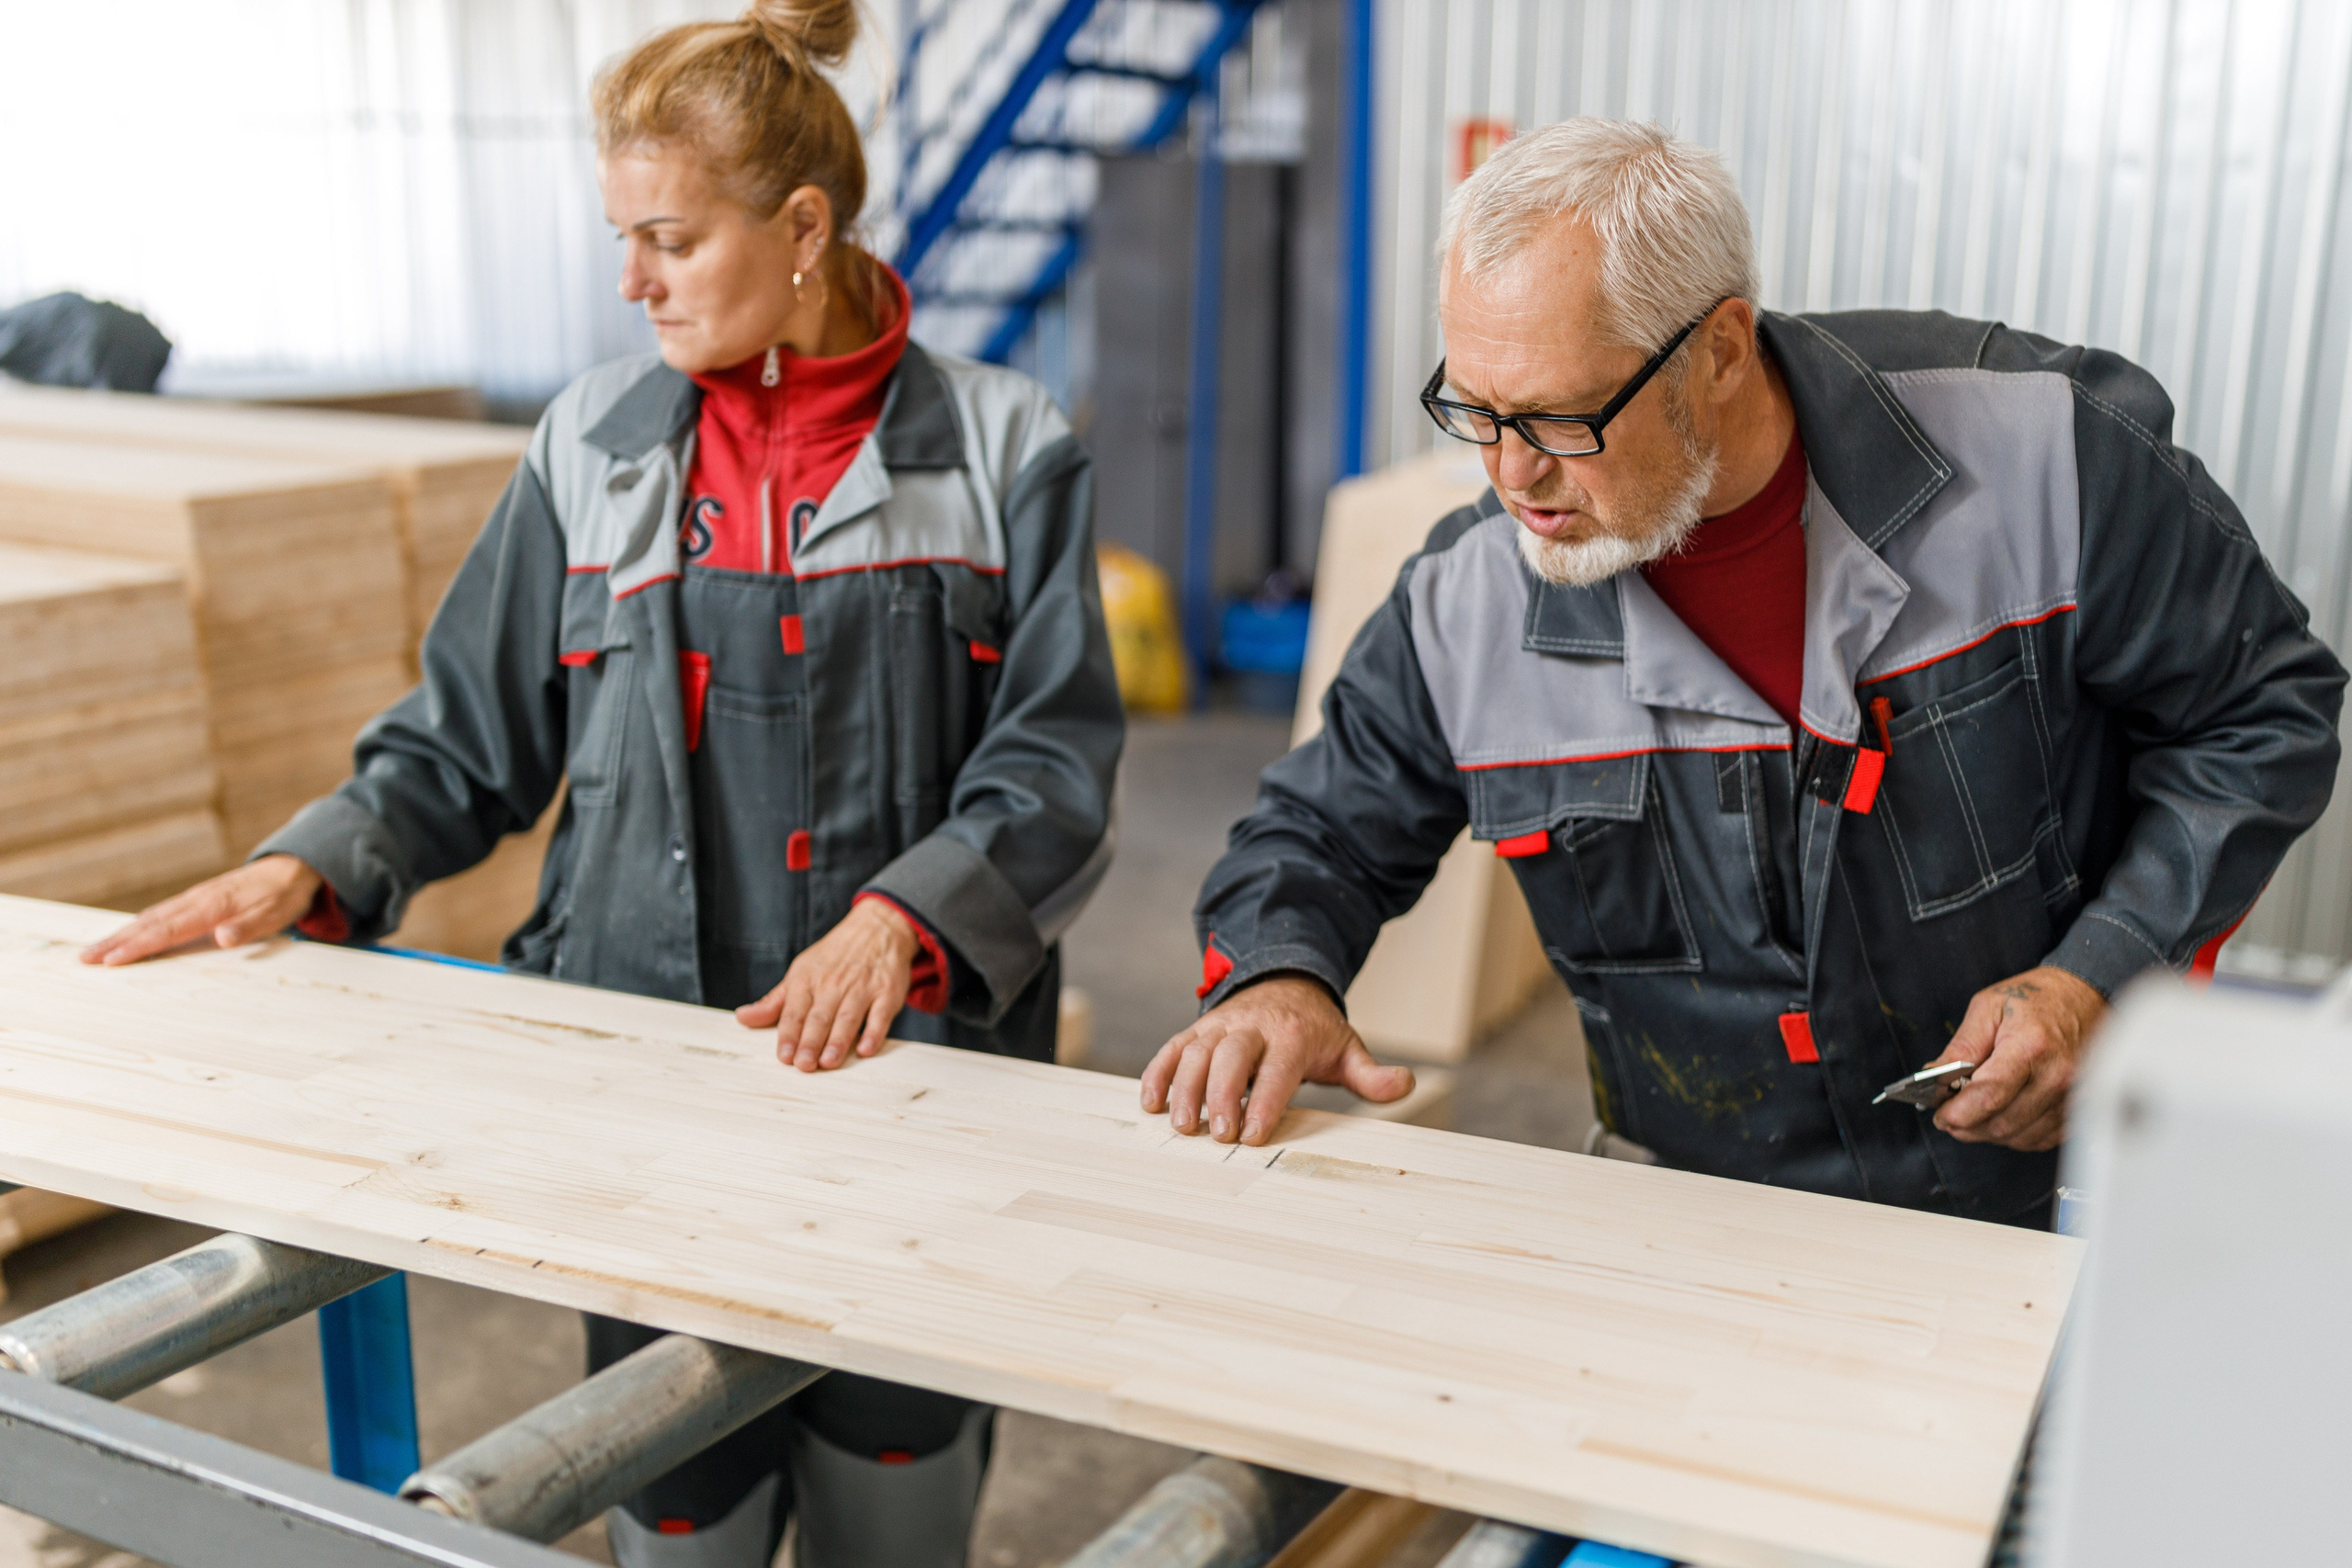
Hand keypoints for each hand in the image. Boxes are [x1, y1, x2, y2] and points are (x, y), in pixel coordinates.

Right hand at [77, 856, 323, 966]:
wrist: (291, 868)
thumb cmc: (283, 896)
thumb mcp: (276, 914)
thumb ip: (249, 926)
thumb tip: (223, 937)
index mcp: (213, 907)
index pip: (169, 930)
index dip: (139, 946)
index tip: (113, 960)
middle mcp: (197, 900)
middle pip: (150, 924)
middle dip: (116, 942)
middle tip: (85, 959)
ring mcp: (194, 898)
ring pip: (150, 918)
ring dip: (121, 934)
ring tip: (93, 951)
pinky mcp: (196, 899)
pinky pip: (160, 914)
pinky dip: (138, 925)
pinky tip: (126, 934)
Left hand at [738, 899, 916, 1071]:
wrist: (876, 929)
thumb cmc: (834, 957)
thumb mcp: (800, 971)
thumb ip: (774, 1001)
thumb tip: (743, 1018)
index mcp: (807, 980)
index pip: (794, 1011)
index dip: (789, 1034)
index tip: (784, 1056)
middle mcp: (833, 984)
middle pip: (820, 1017)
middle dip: (811, 1041)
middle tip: (804, 1065)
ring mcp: (862, 989)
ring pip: (847, 1018)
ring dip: (838, 1040)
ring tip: (829, 1062)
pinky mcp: (886, 994)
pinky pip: (880, 1015)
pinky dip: (874, 1032)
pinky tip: (866, 1049)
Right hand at [1140, 974, 1412, 1145]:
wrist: (1283, 981)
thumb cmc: (1314, 1030)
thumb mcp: (1347, 1047)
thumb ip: (1371, 1074)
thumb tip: (1402, 1085)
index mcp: (1292, 1034)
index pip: (1277, 1068)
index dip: (1265, 1101)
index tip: (1255, 1134)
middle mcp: (1252, 1026)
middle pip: (1231, 1057)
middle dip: (1221, 1095)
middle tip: (1218, 1134)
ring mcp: (1220, 1026)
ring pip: (1196, 1052)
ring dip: (1185, 1088)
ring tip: (1182, 1126)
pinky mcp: (1197, 1030)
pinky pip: (1172, 1048)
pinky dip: (1158, 1073)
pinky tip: (1151, 1102)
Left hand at [1928, 965, 2105, 1150]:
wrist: (2087, 996)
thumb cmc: (2038, 999)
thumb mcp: (1988, 1007)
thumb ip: (1961, 1047)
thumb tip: (1934, 1078)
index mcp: (2031, 1047)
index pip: (1988, 1096)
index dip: (1957, 1113)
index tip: (1940, 1114)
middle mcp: (2057, 1077)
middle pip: (2001, 1124)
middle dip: (1967, 1126)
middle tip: (1949, 1114)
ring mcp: (2073, 1097)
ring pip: (2019, 1138)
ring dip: (1989, 1133)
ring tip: (1975, 1112)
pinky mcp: (2080, 1110)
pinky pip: (2040, 1140)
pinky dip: (2015, 1135)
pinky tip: (2004, 1114)